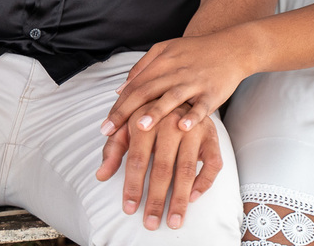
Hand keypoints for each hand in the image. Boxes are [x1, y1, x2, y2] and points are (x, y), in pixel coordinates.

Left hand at [96, 106, 223, 230]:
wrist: (178, 90)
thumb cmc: (148, 116)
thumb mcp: (127, 126)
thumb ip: (114, 150)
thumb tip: (101, 175)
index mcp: (146, 121)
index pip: (137, 159)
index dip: (132, 185)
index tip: (129, 208)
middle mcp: (171, 123)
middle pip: (162, 168)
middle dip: (156, 199)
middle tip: (151, 223)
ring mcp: (193, 129)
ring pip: (186, 169)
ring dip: (180, 199)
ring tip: (173, 220)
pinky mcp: (211, 135)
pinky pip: (212, 163)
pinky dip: (204, 182)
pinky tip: (193, 198)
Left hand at [101, 31, 250, 140]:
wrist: (232, 47)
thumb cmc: (196, 51)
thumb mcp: (166, 49)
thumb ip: (142, 67)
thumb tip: (120, 89)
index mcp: (162, 62)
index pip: (135, 85)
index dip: (118, 104)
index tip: (106, 125)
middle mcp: (175, 71)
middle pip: (147, 91)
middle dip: (126, 112)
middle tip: (110, 130)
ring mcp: (194, 82)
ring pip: (172, 97)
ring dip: (156, 112)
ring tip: (141, 126)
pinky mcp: (212, 92)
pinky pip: (201, 106)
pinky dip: (193, 116)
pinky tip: (183, 127)